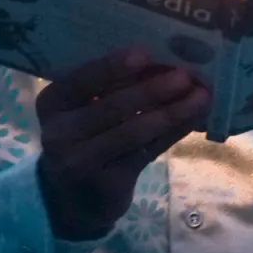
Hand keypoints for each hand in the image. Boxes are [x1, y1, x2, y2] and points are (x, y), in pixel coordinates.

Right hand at [35, 46, 209, 240]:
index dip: (112, 67)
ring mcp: (82, 162)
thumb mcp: (81, 109)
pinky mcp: (107, 184)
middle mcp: (60, 133)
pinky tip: (193, 117)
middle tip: (184, 76)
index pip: (81, 80)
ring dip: (171, 112)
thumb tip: (160, 57)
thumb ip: (109, 87)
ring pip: (133, 132)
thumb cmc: (83, 135)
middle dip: (151, 90)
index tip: (144, 53)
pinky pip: (147, 152)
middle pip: (112, 107)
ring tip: (199, 95)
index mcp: (52, 102)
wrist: (70, 199)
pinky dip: (173, 132)